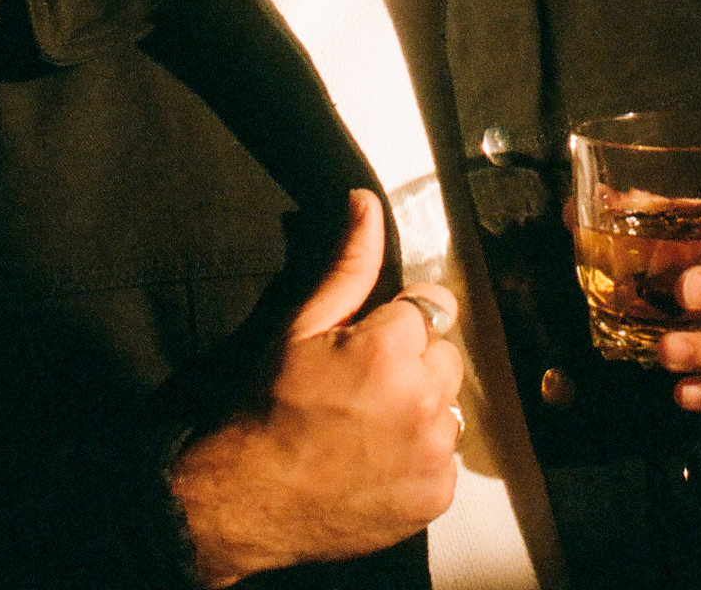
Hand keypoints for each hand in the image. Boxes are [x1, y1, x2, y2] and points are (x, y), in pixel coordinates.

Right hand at [169, 189, 464, 586]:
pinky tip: (378, 463)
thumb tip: (366, 202)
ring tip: (370, 428)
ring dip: (420, 411)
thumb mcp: (303, 325)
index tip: (367, 347)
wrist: (252, 497)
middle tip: (364, 389)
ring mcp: (434, 452)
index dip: (397, 325)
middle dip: (413, 365)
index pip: (431, 307)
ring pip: (449, 407)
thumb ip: (349, 263)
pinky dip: (420, 459)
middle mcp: (423, 398)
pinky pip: (445, 458)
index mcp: (392, 349)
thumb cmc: (272, 404)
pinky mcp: (436, 493)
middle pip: (445, 357)